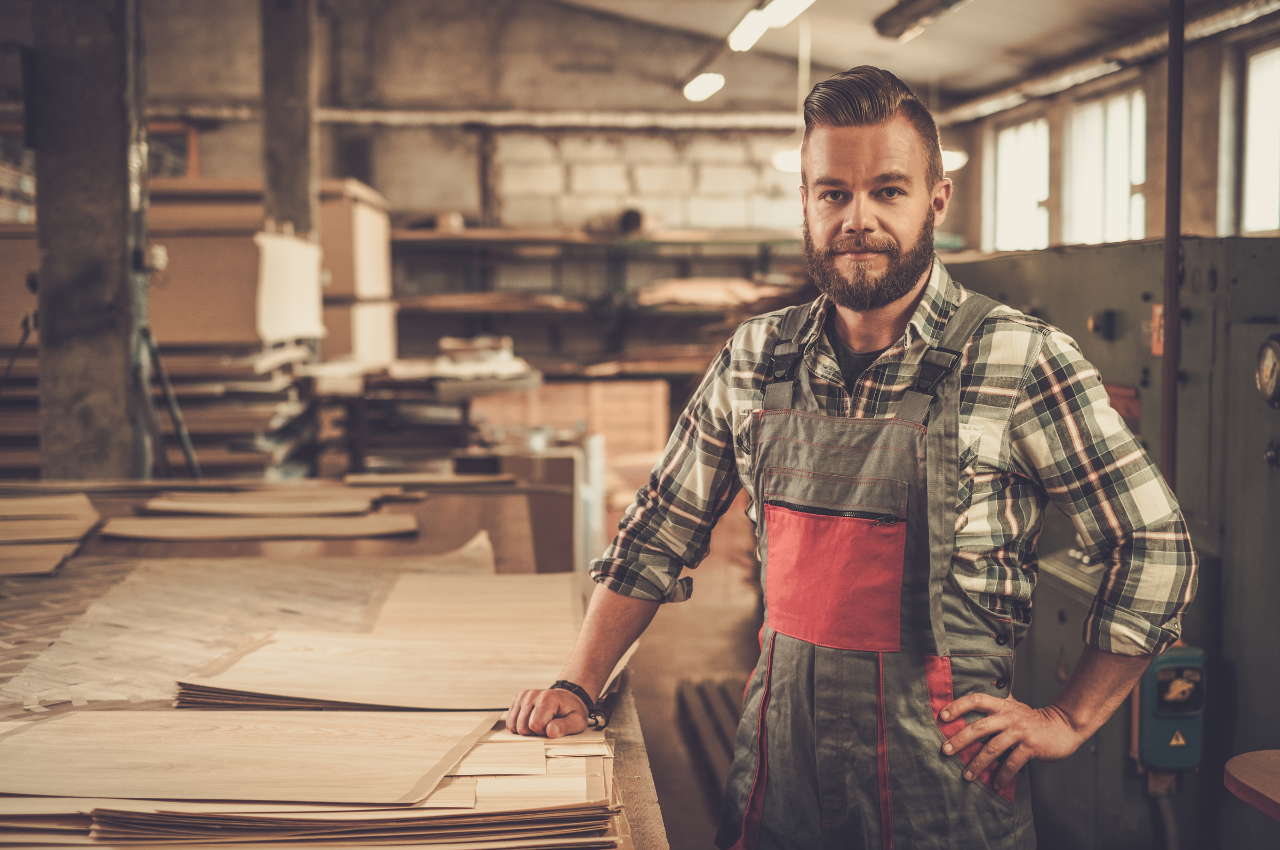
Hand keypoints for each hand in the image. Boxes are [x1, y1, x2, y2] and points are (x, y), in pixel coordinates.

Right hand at [506, 688, 588, 738]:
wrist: (567, 699)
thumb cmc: (571, 712)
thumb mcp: (577, 721)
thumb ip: (565, 727)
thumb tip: (550, 731)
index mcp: (547, 698)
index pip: (535, 725)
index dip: (543, 732)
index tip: (553, 726)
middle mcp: (532, 694)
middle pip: (522, 727)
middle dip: (534, 732)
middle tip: (546, 725)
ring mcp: (522, 696)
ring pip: (513, 726)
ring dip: (526, 730)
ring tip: (539, 723)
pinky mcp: (517, 700)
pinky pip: (510, 722)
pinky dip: (519, 726)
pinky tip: (530, 721)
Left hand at [940, 693, 1086, 789]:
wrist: (1064, 726)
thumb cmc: (1033, 719)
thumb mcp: (1014, 706)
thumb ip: (997, 703)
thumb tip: (974, 699)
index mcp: (1002, 706)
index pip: (976, 700)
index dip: (958, 706)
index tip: (942, 716)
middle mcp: (1009, 717)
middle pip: (979, 727)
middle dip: (960, 739)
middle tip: (945, 750)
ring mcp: (1020, 732)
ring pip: (993, 748)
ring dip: (978, 764)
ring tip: (966, 776)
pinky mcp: (1031, 747)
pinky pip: (1013, 763)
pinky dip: (1003, 775)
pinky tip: (995, 784)